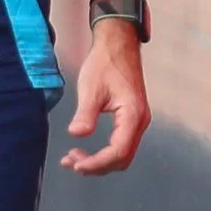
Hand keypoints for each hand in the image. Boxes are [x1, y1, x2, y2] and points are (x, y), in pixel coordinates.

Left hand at [60, 21, 149, 174]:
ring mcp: (138, 121)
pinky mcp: (132, 118)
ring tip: (73, 157)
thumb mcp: (91, 88)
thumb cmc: (106, 63)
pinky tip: (85, 148)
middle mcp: (140, 121)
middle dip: (97, 165)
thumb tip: (77, 134)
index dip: (97, 163)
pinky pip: (121, 143)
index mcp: (132, 115)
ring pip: (122, 154)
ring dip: (99, 161)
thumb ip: (86, 113)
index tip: (76, 165)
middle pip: (122, 158)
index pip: (118, 151)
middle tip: (70, 161)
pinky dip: (104, 151)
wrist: (118, 45)